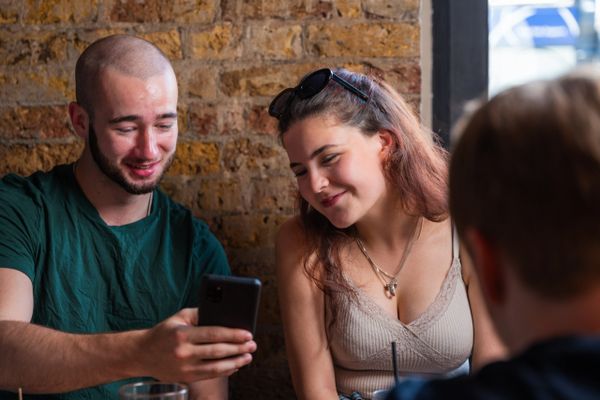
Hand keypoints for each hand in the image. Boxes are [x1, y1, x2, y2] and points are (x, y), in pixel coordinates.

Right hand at [136, 308, 255, 381]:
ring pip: (216, 368)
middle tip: (252, 345)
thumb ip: (201, 313)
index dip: (233, 334)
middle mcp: (184, 353)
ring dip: (236, 363)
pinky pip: (210, 376)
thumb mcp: (180, 317)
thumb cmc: (165, 332)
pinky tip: (235, 365)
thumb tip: (224, 314)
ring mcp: (185, 368)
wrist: (141, 354)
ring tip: (248, 357)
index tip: (248, 333)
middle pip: (218, 352)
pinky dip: (225, 371)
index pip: (214, 334)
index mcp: (183, 335)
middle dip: (239, 348)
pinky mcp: (185, 378)